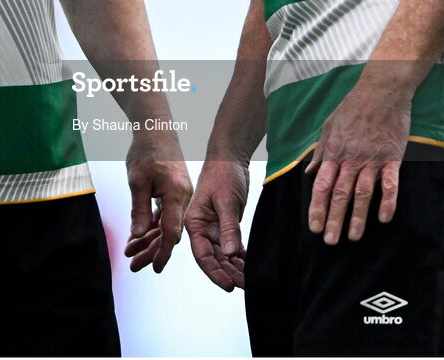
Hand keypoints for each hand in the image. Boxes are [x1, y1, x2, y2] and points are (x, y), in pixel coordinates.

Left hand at [123, 134, 191, 272]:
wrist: (155, 128)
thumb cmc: (146, 151)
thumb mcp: (137, 180)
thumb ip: (138, 209)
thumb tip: (138, 235)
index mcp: (177, 194)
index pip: (171, 231)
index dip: (162, 252)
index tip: (154, 268)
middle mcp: (182, 197)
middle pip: (168, 231)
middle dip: (151, 250)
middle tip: (133, 266)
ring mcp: (179, 194)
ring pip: (165, 224)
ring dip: (149, 239)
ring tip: (131, 253)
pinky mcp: (173, 191)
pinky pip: (163, 213)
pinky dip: (151, 224)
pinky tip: (137, 236)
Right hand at [185, 159, 248, 290]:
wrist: (230, 157)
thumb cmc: (223, 173)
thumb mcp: (226, 200)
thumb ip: (228, 227)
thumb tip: (230, 254)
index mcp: (195, 223)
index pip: (203, 255)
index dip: (214, 272)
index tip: (228, 286)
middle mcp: (203, 228)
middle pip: (214, 258)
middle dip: (228, 273)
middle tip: (245, 286)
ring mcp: (215, 227)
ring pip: (224, 255)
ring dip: (235, 268)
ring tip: (249, 281)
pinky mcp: (227, 224)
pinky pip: (232, 246)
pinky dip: (240, 257)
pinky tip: (249, 267)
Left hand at [305, 85, 410, 244]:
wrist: (380, 90)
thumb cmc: (353, 107)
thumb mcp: (329, 126)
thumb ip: (320, 152)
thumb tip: (309, 173)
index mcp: (334, 152)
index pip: (322, 185)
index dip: (318, 206)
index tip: (314, 226)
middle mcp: (351, 158)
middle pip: (341, 193)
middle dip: (334, 218)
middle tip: (330, 241)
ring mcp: (372, 158)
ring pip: (363, 192)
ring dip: (358, 216)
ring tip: (353, 237)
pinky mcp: (392, 157)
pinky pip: (390, 182)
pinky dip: (388, 200)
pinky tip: (385, 218)